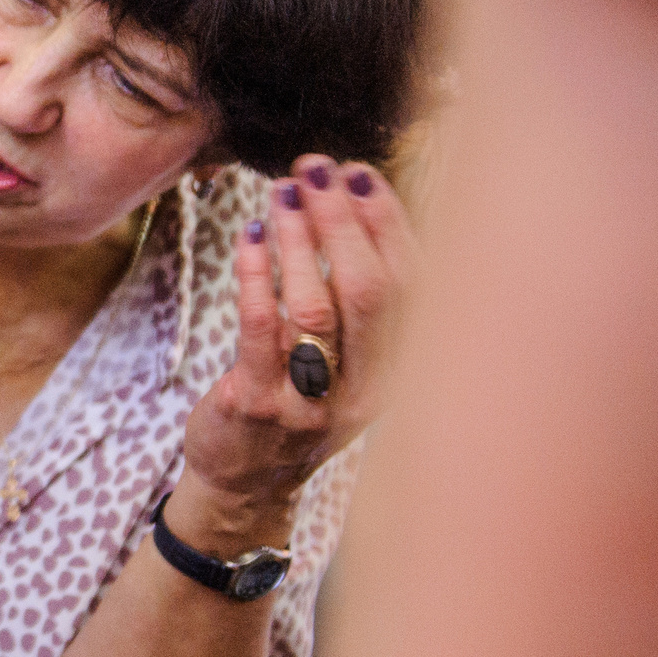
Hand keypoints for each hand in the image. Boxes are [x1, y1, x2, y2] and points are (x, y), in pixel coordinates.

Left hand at [180, 156, 417, 515]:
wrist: (245, 486)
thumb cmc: (297, 405)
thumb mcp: (347, 364)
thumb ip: (355, 302)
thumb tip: (351, 206)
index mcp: (399, 373)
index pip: (412, 287)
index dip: (388, 224)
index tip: (361, 175)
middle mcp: (365, 391)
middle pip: (369, 291)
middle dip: (344, 222)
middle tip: (317, 170)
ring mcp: (311, 403)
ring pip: (316, 306)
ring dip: (298, 239)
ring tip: (282, 191)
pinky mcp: (257, 405)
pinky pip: (260, 328)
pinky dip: (256, 274)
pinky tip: (250, 236)